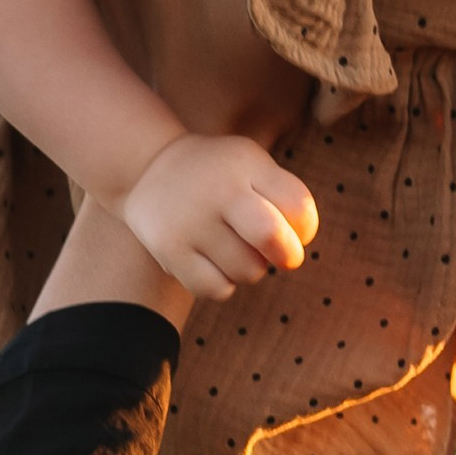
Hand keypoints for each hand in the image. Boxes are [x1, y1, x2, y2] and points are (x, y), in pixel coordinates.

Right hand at [116, 131, 318, 299]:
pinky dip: (223, 284)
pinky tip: (213, 262)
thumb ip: (285, 199)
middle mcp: (218, 190)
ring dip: (251, 269)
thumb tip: (292, 253)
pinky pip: (217, 289)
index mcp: (247, 165)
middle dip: (287, 256)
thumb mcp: (253, 166)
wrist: (150, 169)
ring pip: (248, 271)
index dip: (305, 229)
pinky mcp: (169, 249)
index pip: (299, 208)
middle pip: (272, 238)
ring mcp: (191, 221)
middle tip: (280, 255)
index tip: (293, 230)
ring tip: (234, 248)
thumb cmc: (220, 176)